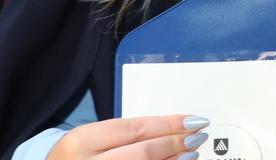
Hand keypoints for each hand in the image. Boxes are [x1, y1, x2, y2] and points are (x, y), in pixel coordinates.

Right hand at [50, 115, 209, 159]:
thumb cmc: (78, 156)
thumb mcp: (91, 139)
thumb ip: (124, 134)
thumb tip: (169, 129)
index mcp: (82, 141)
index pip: (134, 128)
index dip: (168, 124)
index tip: (193, 119)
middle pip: (142, 152)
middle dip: (174, 143)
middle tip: (198, 135)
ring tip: (192, 153)